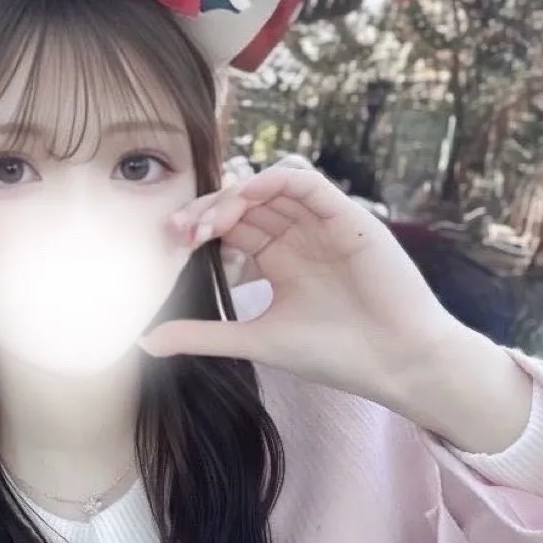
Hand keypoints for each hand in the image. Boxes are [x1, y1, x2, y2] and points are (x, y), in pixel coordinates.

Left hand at [143, 163, 454, 406]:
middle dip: (208, 210)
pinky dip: (274, 180)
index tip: (171, 243)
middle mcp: (299, 236)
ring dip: (235, 196)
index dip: (200, 227)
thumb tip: (146, 342)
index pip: (231, 227)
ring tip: (208, 223)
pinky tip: (248, 196)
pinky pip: (306, 181)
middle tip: (180, 230)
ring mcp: (322, 223)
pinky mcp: (347, 216)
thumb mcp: (256, 340)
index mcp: (279, 260)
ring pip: (270, 188)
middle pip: (246, 203)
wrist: (396, 362)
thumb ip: (203, 335)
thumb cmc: (336, 354)